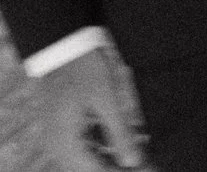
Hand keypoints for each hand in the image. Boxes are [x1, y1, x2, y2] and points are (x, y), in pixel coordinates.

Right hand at [35, 45, 147, 169]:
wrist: (63, 46)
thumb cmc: (84, 70)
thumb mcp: (107, 100)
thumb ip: (120, 134)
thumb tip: (133, 162)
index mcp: (64, 145)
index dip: (122, 171)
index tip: (149, 170)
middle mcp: (57, 147)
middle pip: (91, 169)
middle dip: (119, 166)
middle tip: (148, 165)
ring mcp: (59, 140)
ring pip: (90, 160)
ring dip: (112, 159)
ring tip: (142, 157)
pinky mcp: (64, 131)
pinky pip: (86, 148)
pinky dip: (106, 148)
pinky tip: (127, 142)